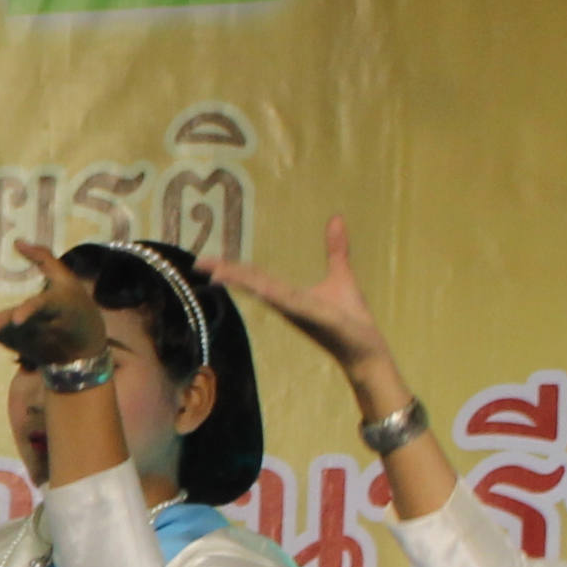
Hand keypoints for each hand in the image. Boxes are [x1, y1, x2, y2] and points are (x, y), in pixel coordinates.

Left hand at [0, 246, 106, 374]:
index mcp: (59, 304)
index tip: (17, 320)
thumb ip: (43, 259)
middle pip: (25, 326)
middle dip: (5, 328)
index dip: (30, 311)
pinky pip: (11, 345)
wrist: (90, 344)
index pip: (43, 306)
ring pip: (15, 338)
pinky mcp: (34, 353)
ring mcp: (42, 342)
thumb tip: (17, 242)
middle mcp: (50, 325)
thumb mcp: (66, 279)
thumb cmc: (77, 304)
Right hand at [215, 217, 388, 367]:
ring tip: (217, 272)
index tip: (207, 260)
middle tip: (199, 262)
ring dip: (243, 282)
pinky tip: (259, 288)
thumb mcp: (341, 275)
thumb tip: (335, 218)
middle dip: (227, 272)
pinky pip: (291, 303)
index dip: (232, 267)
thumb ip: (335, 248)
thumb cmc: (351, 318)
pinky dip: (274, 296)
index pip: (255, 277)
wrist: (366, 349)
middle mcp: (287, 303)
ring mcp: (299, 310)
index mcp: (289, 295)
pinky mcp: (316, 316)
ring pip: (266, 292)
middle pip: (252, 283)